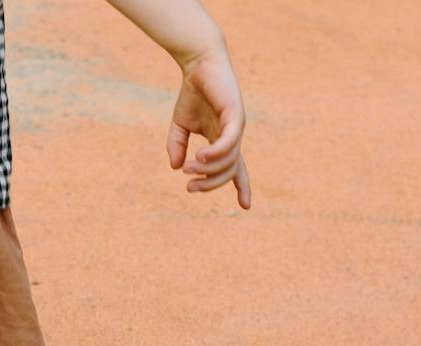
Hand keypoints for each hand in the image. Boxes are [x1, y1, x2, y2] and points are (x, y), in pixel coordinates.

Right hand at [167, 49, 250, 209]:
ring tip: (189, 168)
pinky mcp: (235, 114)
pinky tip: (200, 155)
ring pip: (228, 160)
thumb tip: (176, 167)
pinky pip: (229, 142)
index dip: (241, 187)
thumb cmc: (192, 93)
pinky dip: (215, 153)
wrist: (199, 64)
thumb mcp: (179, 125)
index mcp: (224, 140)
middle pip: (229, 171)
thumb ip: (176, 146)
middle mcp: (233, 136)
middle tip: (191, 187)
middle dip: (211, 184)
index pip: (236, 168)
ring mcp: (236, 126)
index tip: (245, 206)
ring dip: (207, 169)